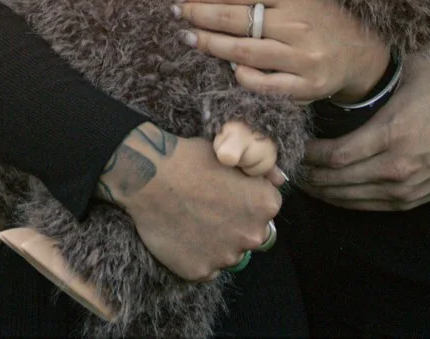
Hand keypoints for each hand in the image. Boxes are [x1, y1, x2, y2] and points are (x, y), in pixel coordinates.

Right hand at [97, 121, 280, 280]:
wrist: (149, 176)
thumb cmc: (190, 159)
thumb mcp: (232, 156)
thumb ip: (261, 173)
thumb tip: (280, 180)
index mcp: (265, 205)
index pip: (265, 210)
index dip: (244, 202)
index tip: (226, 195)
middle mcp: (253, 235)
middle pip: (249, 235)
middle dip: (234, 225)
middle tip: (207, 209)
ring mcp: (227, 256)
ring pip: (227, 253)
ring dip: (215, 243)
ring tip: (191, 221)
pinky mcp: (201, 271)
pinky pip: (205, 267)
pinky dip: (196, 256)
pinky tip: (181, 236)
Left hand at [173, 0, 390, 102]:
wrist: (359, 53)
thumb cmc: (318, 17)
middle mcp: (298, 23)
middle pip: (236, 20)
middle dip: (200, 16)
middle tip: (177, 14)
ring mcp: (303, 57)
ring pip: (244, 51)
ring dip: (211, 45)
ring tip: (189, 38)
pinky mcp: (306, 86)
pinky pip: (263, 83)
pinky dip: (241, 75)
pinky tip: (225, 66)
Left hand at [297, 49, 429, 210]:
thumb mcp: (417, 66)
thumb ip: (383, 63)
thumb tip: (351, 43)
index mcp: (392, 135)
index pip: (335, 157)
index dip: (308, 156)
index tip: (293, 144)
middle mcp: (397, 168)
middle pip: (338, 183)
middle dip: (309, 177)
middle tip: (287, 164)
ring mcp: (409, 188)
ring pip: (352, 200)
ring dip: (325, 192)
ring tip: (304, 179)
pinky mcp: (419, 198)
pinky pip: (372, 206)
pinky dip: (348, 200)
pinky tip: (334, 190)